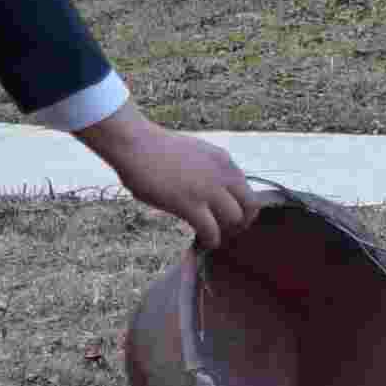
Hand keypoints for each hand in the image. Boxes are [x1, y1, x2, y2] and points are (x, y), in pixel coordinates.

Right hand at [75, 107, 261, 248]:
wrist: (136, 144)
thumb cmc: (155, 150)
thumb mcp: (194, 154)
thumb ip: (207, 171)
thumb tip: (208, 193)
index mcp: (223, 161)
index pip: (247, 190)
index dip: (242, 207)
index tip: (230, 216)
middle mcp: (222, 174)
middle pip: (250, 206)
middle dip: (242, 222)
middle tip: (228, 230)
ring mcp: (208, 189)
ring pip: (234, 219)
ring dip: (226, 232)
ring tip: (213, 236)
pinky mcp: (190, 204)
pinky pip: (212, 230)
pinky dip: (211, 240)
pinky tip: (204, 242)